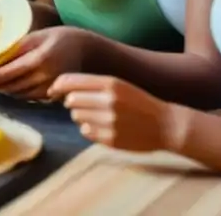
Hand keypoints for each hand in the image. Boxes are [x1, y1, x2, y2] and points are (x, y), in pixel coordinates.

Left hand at [0, 26, 90, 99]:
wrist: (87, 51)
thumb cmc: (60, 38)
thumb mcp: (39, 36)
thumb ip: (19, 47)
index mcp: (41, 58)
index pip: (12, 71)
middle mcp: (47, 76)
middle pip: (16, 86)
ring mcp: (52, 87)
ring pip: (23, 94)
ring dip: (8, 91)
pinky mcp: (56, 95)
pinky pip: (33, 97)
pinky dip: (21, 94)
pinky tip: (13, 87)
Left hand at [48, 73, 181, 151]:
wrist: (166, 125)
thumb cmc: (138, 102)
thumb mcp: (118, 84)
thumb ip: (91, 84)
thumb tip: (59, 86)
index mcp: (110, 83)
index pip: (70, 81)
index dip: (58, 85)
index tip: (53, 90)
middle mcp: (108, 101)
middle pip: (70, 100)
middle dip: (72, 102)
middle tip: (83, 104)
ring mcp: (110, 122)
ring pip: (75, 116)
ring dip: (80, 116)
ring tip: (97, 115)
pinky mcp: (111, 139)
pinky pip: (85, 131)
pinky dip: (89, 129)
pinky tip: (103, 127)